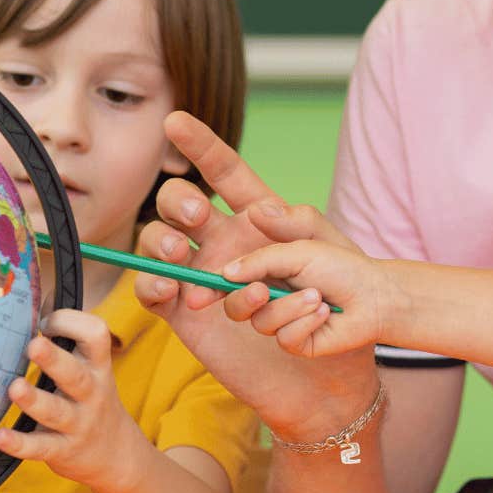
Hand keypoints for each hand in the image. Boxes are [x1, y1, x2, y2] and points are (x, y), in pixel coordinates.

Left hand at [0, 309, 154, 491]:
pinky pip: (41, 448)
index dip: (71, 323)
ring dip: (34, 400)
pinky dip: (20, 444)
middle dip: (54, 359)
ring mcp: (78, 423)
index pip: (96, 335)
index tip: (44, 323)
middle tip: (33, 345)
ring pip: (56, 412)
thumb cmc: (90, 397)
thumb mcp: (90, 367)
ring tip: (15, 388)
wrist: (116, 454)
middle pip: (74, 374)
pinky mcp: (62, 451)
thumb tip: (36, 297)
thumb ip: (67, 339)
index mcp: (97, 365)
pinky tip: (1, 437)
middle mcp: (91, 392)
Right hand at [132, 111, 378, 443]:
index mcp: (257, 220)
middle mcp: (223, 244)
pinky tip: (172, 290)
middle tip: (198, 218)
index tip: (175, 120)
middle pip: (180, 205)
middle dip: (178, 202)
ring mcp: (201, 279)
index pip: (224, 173)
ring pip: (162, 246)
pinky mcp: (188, 318)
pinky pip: (156, 293)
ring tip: (195, 267)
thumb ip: (298, 227)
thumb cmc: (337, 307)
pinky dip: (155, 286)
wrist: (333, 372)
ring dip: (169, 247)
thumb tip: (256, 209)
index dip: (200, 145)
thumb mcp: (332, 255)